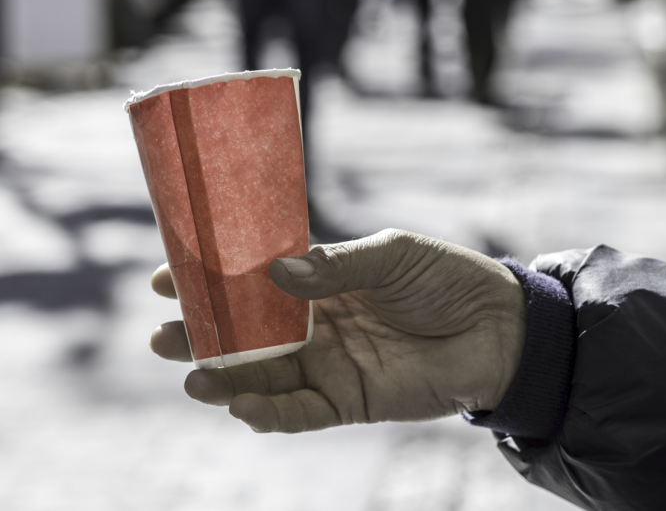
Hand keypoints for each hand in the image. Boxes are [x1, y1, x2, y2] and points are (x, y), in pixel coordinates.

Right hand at [150, 229, 525, 432]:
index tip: (167, 276)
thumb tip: (273, 270)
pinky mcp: (348, 400)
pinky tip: (240, 405)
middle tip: (161, 334)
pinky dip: (269, 412)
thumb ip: (334, 266)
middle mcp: (315, 324)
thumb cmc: (447, 278)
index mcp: (320, 281)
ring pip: (263, 376)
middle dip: (203, 334)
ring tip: (190, 374)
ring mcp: (328, 364)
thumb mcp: (391, 255)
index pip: (253, 282)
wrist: (500, 327)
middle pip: (246, 333)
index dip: (211, 281)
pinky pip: (300, 412)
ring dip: (223, 378)